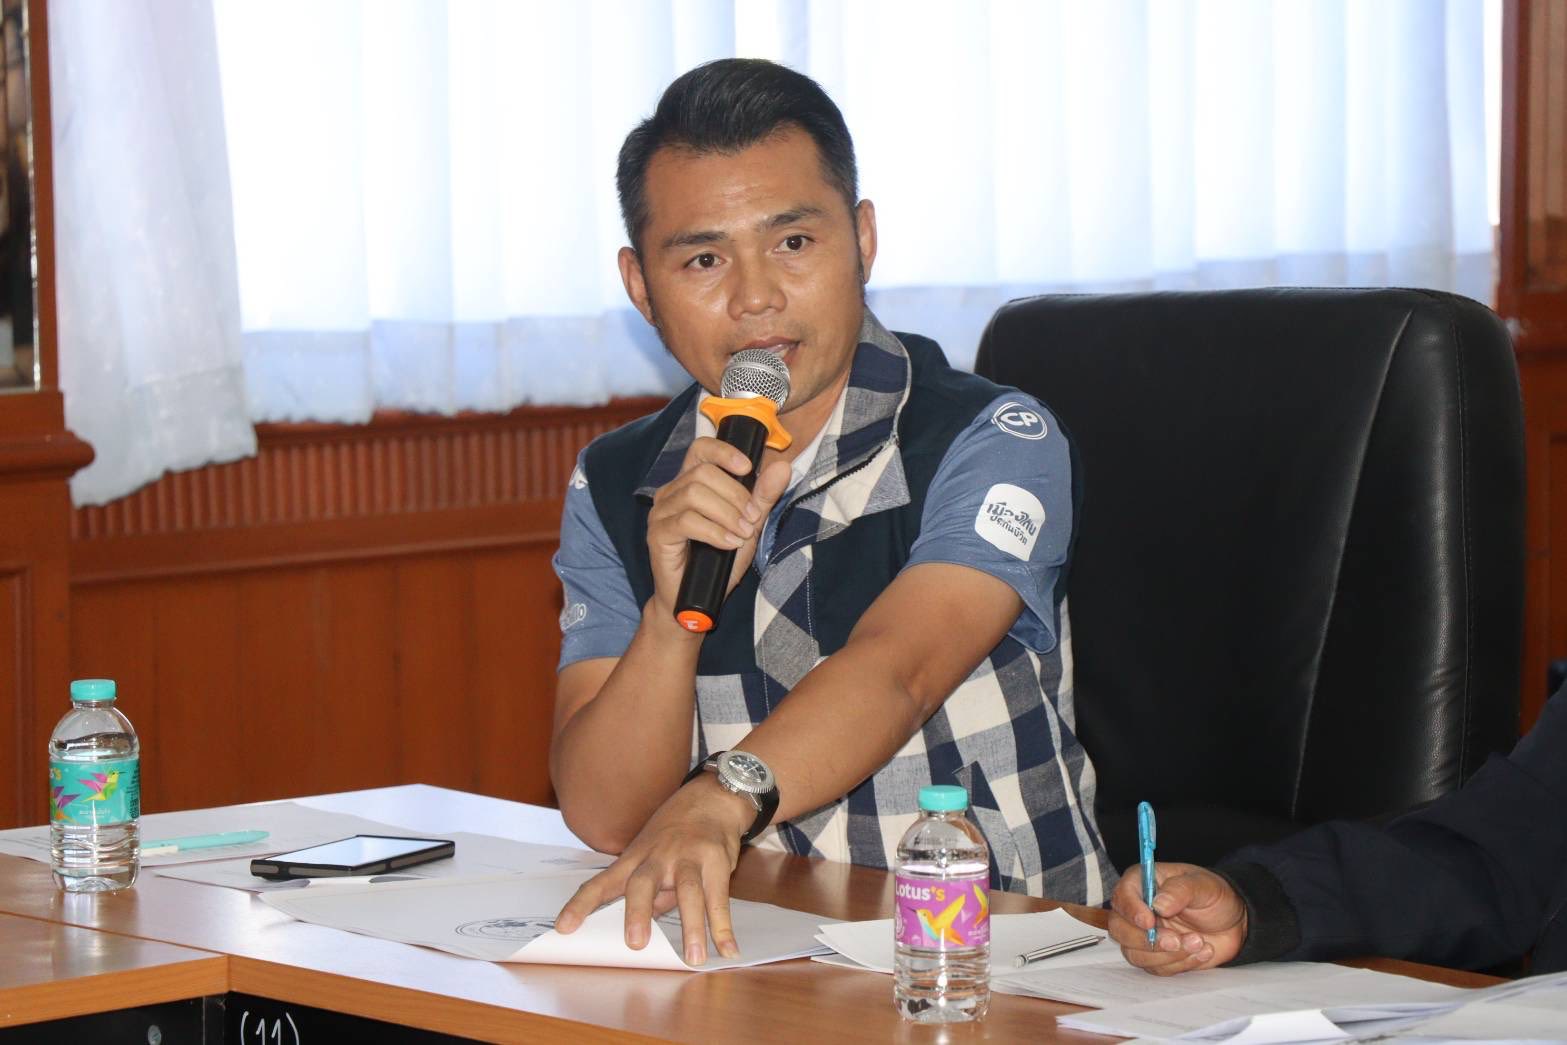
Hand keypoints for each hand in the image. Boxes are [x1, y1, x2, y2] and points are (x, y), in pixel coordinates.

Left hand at [554, 775, 755, 964]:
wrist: (711, 798)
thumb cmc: (676, 833)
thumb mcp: (653, 858)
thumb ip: (651, 893)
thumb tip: (642, 925)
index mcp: (634, 859)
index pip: (602, 882)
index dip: (581, 904)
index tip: (563, 928)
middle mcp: (657, 857)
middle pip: (643, 882)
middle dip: (638, 912)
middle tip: (635, 943)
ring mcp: (688, 856)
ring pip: (688, 891)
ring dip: (692, 925)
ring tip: (693, 957)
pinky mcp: (715, 860)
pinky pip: (719, 897)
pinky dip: (724, 926)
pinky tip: (726, 949)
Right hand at [645, 437, 790, 618]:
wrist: (697, 600)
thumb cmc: (719, 561)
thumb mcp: (748, 526)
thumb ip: (762, 497)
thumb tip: (782, 467)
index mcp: (690, 483)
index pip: (701, 449)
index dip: (724, 452)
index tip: (748, 467)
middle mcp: (671, 492)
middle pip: (703, 472)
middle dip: (736, 494)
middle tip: (752, 519)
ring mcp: (660, 512)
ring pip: (695, 494)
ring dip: (727, 514)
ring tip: (742, 534)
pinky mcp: (657, 534)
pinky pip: (687, 521)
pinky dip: (714, 532)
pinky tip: (728, 544)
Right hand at [1107, 863, 1247, 974]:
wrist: (1234, 922)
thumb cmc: (1214, 896)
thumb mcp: (1203, 885)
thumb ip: (1180, 890)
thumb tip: (1159, 904)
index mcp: (1143, 883)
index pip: (1122, 895)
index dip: (1131, 910)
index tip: (1149, 922)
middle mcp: (1138, 910)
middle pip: (1119, 929)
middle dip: (1147, 940)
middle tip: (1176, 940)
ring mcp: (1144, 935)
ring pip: (1135, 954)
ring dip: (1167, 955)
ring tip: (1198, 943)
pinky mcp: (1157, 956)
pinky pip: (1156, 968)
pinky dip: (1180, 964)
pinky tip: (1201, 951)